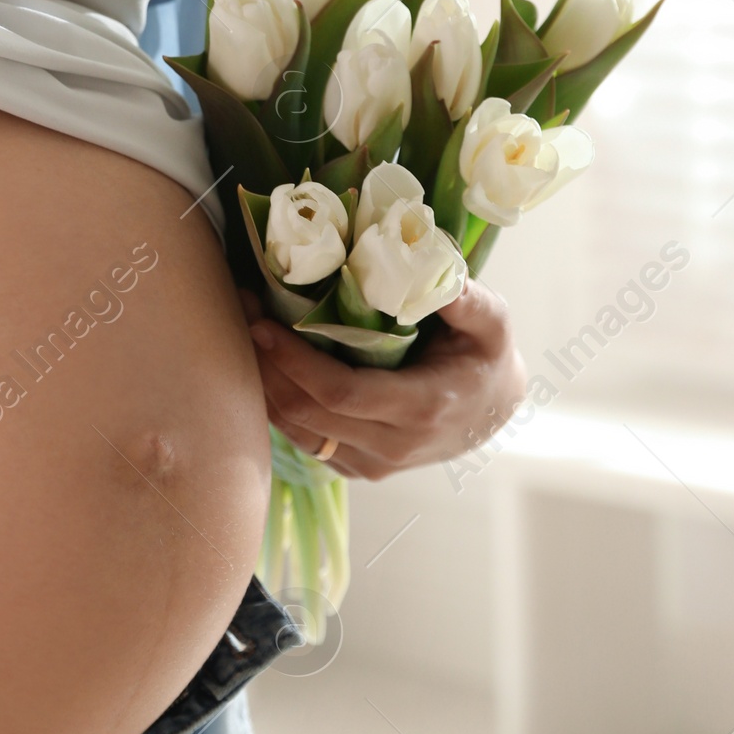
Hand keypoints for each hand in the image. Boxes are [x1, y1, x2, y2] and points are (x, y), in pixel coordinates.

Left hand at [239, 282, 525, 480]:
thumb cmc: (486, 356)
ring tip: (243, 329)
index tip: (262, 322)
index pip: (342, 393)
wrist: (492, 410)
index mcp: (423, 408)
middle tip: (241, 310)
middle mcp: (394, 446)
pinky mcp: (356, 468)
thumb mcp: (492, 322)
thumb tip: (431, 266)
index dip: (295, 360)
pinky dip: (276, 404)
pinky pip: (303, 440)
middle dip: (266, 362)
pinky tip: (263, 364)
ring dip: (263, 383)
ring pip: (297, 432)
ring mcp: (373, 464)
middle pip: (308, 413)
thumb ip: (467, 298)